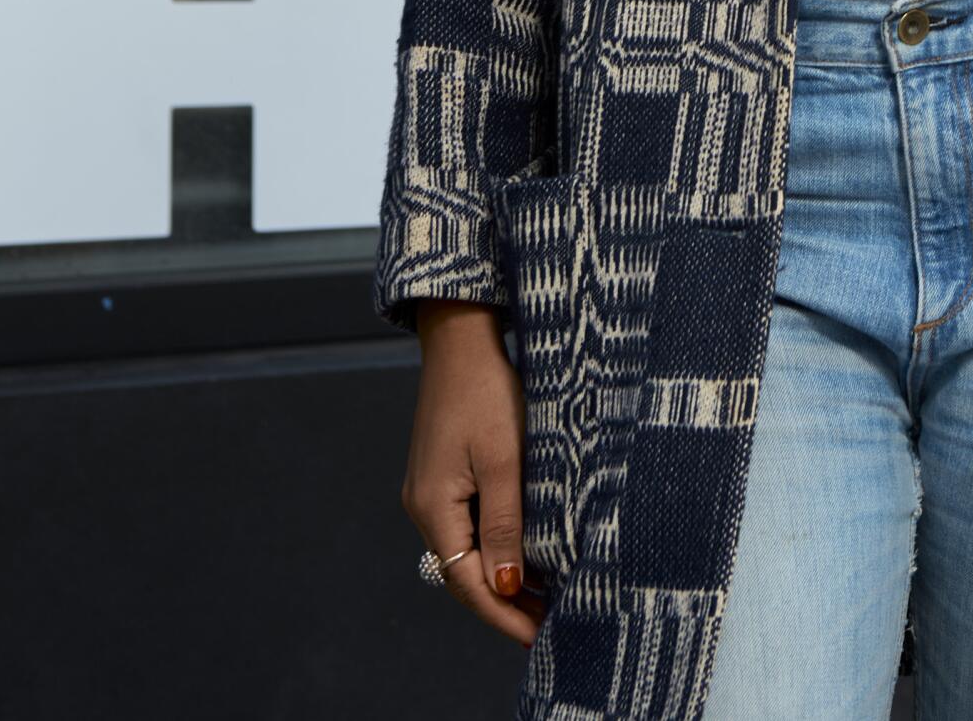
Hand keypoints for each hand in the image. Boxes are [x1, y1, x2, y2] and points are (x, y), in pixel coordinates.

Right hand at [401, 301, 547, 646]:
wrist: (462, 335)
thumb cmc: (486, 390)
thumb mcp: (504, 459)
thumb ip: (504, 523)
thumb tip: (504, 586)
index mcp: (433, 506)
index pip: (467, 581)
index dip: (502, 614)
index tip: (538, 637)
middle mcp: (424, 504)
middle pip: (462, 571)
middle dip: (503, 603)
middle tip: (548, 625)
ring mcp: (431, 488)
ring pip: (466, 549)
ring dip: (500, 575)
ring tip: (543, 597)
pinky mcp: (443, 472)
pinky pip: (467, 524)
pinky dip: (495, 545)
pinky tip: (523, 551)